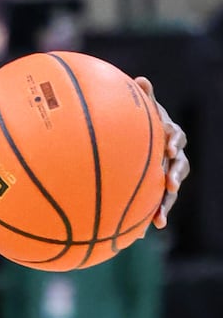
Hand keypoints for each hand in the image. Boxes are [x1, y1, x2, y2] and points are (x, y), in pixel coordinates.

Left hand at [137, 77, 188, 228]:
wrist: (144, 140)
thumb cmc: (143, 123)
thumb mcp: (144, 110)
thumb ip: (143, 98)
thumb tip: (140, 80)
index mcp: (169, 136)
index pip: (176, 137)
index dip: (174, 142)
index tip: (169, 147)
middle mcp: (172, 157)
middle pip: (179, 167)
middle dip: (175, 177)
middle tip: (169, 185)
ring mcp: (166, 174)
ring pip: (169, 191)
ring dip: (165, 205)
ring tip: (158, 222)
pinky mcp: (157, 189)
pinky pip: (155, 204)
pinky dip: (149, 218)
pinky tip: (138, 237)